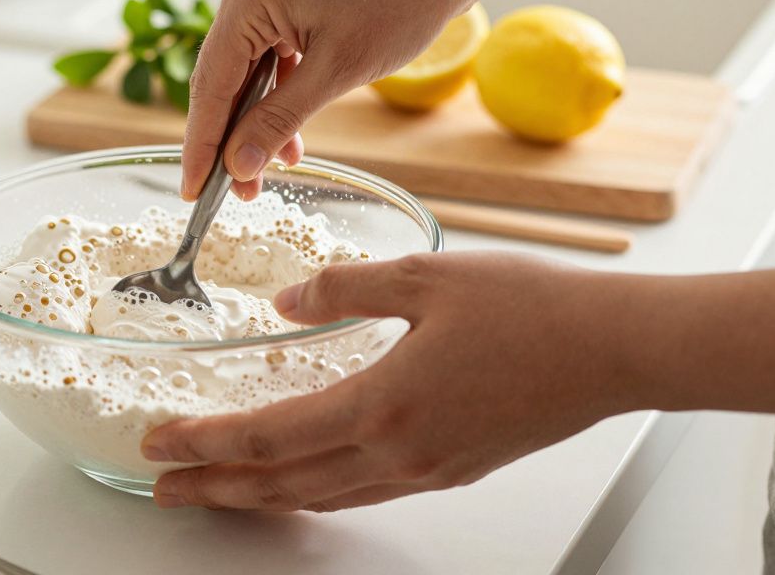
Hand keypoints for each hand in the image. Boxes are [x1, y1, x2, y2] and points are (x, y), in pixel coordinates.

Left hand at [140, 252, 641, 511]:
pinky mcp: (450, 469)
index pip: (268, 438)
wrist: (615, 351)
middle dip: (216, 489)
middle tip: (163, 487)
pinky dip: (315, 491)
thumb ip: (342, 290)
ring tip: (217, 491)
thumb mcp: (424, 276)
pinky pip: (363, 492)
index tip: (159, 443)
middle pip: (283, 485)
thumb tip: (286, 303)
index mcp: (383, 406)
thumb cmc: (531, 308)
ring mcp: (426, 471)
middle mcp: (398, 454)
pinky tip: (304, 480)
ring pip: (322, 497)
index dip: (205, 443)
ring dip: (260, 497)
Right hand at [183, 0, 484, 200]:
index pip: (210, 83)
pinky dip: (273, 99)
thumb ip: (279, 121)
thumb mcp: (336, 72)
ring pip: (242, 74)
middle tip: (234, 192)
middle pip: (220, 79)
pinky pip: (263, 60)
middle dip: (229, 139)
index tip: (193, 191)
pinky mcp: (279, 2)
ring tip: (263, 174)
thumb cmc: (399, 3)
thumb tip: (237, 166)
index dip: (201, 143)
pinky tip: (287, 140)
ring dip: (253, 124)